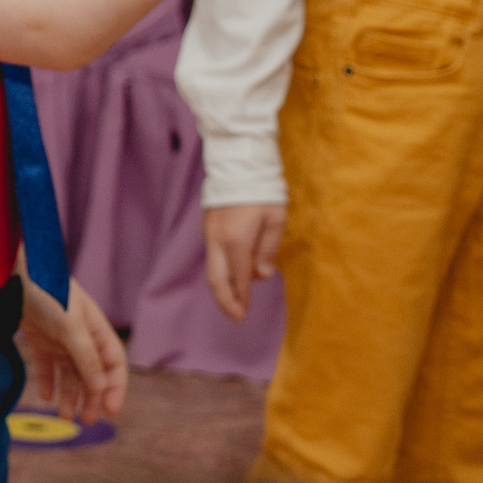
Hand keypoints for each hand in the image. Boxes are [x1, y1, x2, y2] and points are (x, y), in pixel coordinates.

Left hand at [17, 274, 126, 424]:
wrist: (14, 271)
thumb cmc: (48, 292)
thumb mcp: (70, 325)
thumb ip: (85, 357)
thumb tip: (100, 388)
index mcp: (96, 330)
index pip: (114, 365)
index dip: (115, 388)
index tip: (111, 411)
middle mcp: (81, 336)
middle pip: (92, 373)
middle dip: (91, 397)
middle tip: (85, 421)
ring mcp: (60, 338)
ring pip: (69, 372)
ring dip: (69, 394)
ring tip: (65, 415)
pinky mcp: (39, 338)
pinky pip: (47, 365)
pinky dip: (48, 381)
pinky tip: (45, 396)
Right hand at [203, 203, 284, 321]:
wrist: (237, 165)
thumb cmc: (262, 192)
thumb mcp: (275, 221)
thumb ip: (268, 250)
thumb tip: (262, 275)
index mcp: (236, 241)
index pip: (239, 278)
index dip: (243, 297)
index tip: (245, 312)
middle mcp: (217, 241)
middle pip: (216, 279)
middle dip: (224, 301)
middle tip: (235, 317)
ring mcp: (209, 234)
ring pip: (212, 268)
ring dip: (222, 288)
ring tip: (233, 301)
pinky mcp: (208, 228)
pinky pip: (212, 257)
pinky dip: (220, 272)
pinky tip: (232, 277)